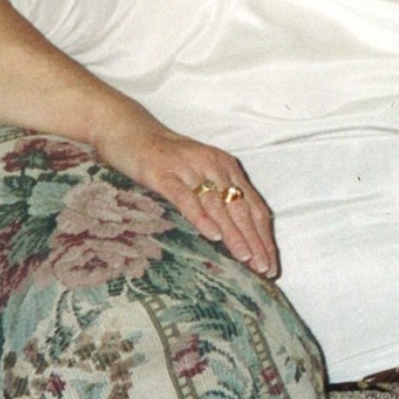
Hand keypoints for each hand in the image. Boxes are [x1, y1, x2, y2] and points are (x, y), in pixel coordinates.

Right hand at [93, 110, 278, 276]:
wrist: (129, 130)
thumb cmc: (164, 158)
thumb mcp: (197, 174)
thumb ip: (214, 196)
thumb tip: (231, 235)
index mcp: (226, 167)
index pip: (253, 206)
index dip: (264, 236)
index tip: (270, 264)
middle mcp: (214, 166)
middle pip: (241, 208)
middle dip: (255, 241)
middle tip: (264, 269)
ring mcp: (190, 169)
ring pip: (219, 206)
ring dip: (235, 234)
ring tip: (246, 259)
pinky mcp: (164, 174)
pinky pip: (187, 198)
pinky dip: (202, 217)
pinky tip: (212, 236)